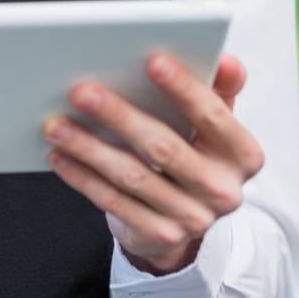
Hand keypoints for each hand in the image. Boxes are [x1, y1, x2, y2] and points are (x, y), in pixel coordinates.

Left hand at [40, 52, 264, 273]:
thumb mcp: (214, 124)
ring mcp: (193, 219)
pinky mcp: (161, 236)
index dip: (184, 88)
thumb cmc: (195, 154)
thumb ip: (219, 88)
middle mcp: (223, 190)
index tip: (152, 60)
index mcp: (242, 154)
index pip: (214, 116)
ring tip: (56, 125)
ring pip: (132, 177)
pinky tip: (60, 156)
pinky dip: (83, 177)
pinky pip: (114, 203)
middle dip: (119, 116)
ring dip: (89, 147)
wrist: (184, 221)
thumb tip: (225, 60)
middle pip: (164, 148)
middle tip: (81, 91)